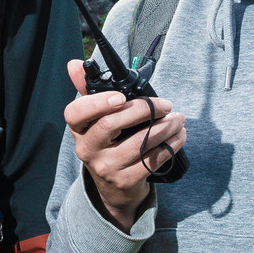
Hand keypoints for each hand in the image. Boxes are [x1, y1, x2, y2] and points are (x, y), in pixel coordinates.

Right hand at [63, 61, 185, 229]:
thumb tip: (74, 64)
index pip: (75, 113)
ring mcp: (106, 167)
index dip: (97, 103)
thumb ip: (88, 90)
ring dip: (165, 127)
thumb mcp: (94, 120)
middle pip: (110, 124)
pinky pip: (152, 160)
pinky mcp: (126, 180)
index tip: (120, 96)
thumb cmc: (107, 143)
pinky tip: (179, 136)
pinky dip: (170, 145)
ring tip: (178, 118)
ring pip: (138, 143)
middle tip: (166, 104)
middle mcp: (88, 149)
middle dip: (144, 110)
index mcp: (79, 130)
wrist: (114, 188)